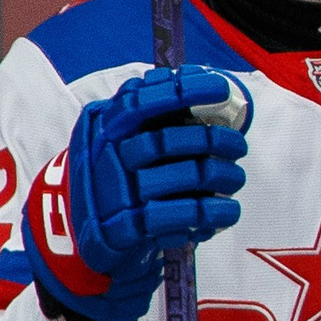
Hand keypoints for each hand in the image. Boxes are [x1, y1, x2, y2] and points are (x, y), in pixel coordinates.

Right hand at [24, 66, 248, 320]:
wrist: (82, 243)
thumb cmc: (117, 181)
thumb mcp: (121, 141)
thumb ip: (153, 112)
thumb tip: (201, 77)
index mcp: (106, 130)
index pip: (140, 102)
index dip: (181, 92)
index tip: (220, 88)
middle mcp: (107, 159)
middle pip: (168, 141)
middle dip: (214, 140)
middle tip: (239, 146)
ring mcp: (116, 196)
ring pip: (183, 178)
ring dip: (222, 177)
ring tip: (235, 179)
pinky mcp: (126, 231)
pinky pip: (180, 218)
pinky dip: (212, 214)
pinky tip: (225, 211)